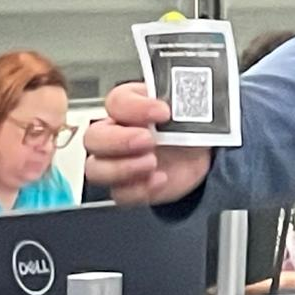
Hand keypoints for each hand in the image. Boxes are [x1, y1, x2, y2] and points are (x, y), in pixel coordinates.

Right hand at [82, 83, 212, 205]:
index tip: (163, 112)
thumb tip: (177, 101)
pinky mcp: (129, 187)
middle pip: (93, 138)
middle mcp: (116, 134)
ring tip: (152, 162)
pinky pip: (120, 194)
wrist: (201, 154)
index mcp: (127, 106)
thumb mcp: (184, 106)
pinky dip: (139, 190)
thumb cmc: (185, 125)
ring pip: (95, 169)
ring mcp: (118, 163)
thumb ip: (175, 100)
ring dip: (122, 168)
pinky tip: (160, 179)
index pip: (116, 102)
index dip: (135, 107)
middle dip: (118, 140)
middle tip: (147, 140)